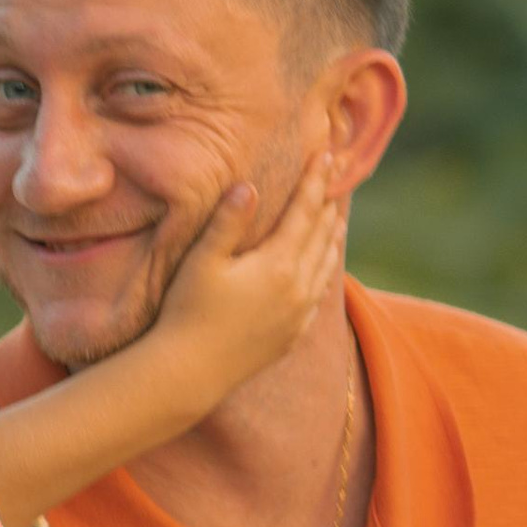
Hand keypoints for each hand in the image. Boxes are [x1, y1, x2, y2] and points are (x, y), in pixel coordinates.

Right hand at [152, 156, 346, 400]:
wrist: (190, 373)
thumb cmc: (188, 311)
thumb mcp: (203, 261)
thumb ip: (229, 221)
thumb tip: (249, 185)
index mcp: (279, 265)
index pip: (305, 211)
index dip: (316, 180)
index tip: (328, 154)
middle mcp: (298, 288)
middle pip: (322, 235)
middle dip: (329, 202)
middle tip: (338, 175)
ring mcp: (299, 314)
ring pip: (327, 265)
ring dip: (333, 236)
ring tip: (337, 216)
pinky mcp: (293, 334)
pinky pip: (320, 294)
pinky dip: (326, 271)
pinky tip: (324, 268)